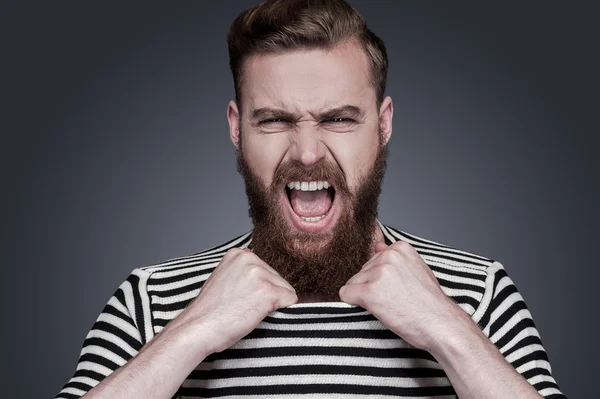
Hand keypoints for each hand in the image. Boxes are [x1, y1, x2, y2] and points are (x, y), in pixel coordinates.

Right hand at [171, 248, 297, 353]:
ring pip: (285, 290)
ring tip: (246, 311)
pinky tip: (257, 315)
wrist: (197, 329)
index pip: (267, 270)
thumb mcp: (224, 279)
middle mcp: (250, 258)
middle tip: (242, 307)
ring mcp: (259, 274)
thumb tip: (266, 278)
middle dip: (267, 296)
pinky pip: (291, 300)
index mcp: (239, 254)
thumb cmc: (209, 312)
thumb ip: (243, 273)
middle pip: (278, 279)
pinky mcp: (268, 292)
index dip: (258, 289)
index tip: (240, 298)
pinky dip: (281, 311)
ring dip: (272, 305)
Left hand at [339, 241, 460, 350]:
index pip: (373, 260)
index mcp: (399, 248)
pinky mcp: (369, 291)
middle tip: (396, 299)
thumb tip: (377, 245)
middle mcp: (388, 255)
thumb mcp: (417, 269)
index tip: (398, 289)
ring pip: (353, 283)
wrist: (440, 324)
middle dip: (372, 287)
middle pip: (361, 271)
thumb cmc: (429, 302)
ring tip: (391, 305)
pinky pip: (346, 294)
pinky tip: (375, 309)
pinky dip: (353, 303)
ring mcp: (378, 273)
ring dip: (366, 297)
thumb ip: (396, 258)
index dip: (382, 279)